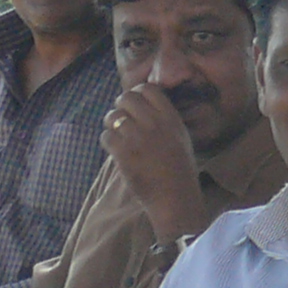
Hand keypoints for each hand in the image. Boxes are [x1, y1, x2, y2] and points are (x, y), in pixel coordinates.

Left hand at [103, 81, 210, 238]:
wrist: (175, 199)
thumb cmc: (179, 171)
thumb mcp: (181, 137)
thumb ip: (165, 118)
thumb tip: (142, 102)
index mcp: (170, 118)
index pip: (147, 88)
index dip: (137, 93)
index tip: (135, 105)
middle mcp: (154, 124)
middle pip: (126, 98)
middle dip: (121, 107)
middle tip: (122, 119)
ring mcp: (138, 138)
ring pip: (113, 116)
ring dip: (111, 124)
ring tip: (118, 135)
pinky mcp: (124, 153)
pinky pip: (106, 136)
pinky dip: (108, 142)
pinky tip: (116, 150)